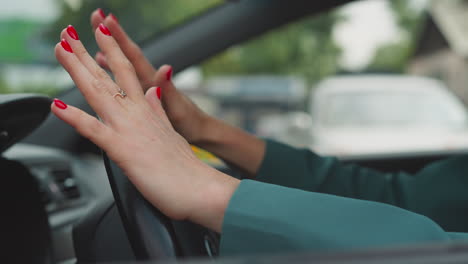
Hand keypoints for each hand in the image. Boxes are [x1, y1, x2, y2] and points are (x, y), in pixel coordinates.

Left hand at [52, 24, 238, 231]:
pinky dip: (75, 117)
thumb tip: (153, 92)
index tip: (101, 34)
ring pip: (99, 93)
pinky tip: (58, 105)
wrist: (198, 186)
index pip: (127, 73)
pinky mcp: (123, 149)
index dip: (113, 52)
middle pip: (108, 77)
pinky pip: (94, 130)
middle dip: (86, 53)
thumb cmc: (184, 167)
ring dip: (77, 69)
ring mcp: (129, 129)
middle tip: (68, 33)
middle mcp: (137, 114)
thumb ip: (158, 111)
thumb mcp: (171, 131)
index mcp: (148, 110)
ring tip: (60, 49)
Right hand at [90, 9, 209, 143]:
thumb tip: (166, 68)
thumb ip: (168, 88)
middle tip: (95, 16)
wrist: (196, 132)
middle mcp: (146, 82)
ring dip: (106, 54)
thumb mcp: (177, 107)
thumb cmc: (188, 122)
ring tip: (88, 42)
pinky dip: (109, 74)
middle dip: (109, 36)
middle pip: (123, 55)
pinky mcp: (142, 100)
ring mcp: (143, 90)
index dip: (119, 38)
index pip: (133, 56)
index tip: (106, 19)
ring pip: (119, 68)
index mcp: (153, 83)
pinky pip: (121, 84)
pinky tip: (100, 70)